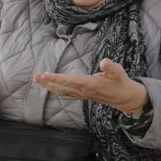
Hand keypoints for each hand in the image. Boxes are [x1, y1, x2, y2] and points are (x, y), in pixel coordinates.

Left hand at [33, 58, 147, 113]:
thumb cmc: (120, 83)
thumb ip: (111, 68)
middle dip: (47, 82)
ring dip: (49, 86)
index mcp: (89, 85)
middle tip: (35, 77)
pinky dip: (56, 89)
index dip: (56, 78)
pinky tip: (50, 86)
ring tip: (37, 80)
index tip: (44, 75)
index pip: (69, 81)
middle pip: (61, 87)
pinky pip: (65, 93)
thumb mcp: (119, 73)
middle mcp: (82, 91)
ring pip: (61, 91)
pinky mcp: (82, 95)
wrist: (124, 98)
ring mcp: (81, 94)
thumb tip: (104, 62)